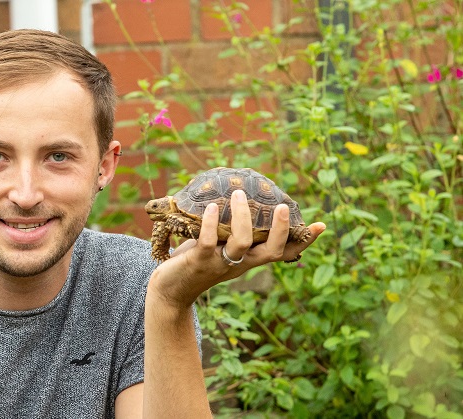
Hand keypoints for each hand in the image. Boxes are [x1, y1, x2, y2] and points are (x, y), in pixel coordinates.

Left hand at [149, 189, 325, 309]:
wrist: (169, 291)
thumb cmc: (196, 263)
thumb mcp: (221, 247)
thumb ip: (233, 231)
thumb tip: (241, 201)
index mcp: (250, 260)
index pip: (283, 253)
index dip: (303, 242)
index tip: (321, 226)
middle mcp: (240, 264)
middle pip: (270, 251)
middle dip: (280, 230)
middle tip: (283, 207)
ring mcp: (220, 263)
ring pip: (241, 243)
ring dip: (242, 217)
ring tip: (239, 195)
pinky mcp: (198, 262)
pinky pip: (208, 242)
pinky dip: (211, 223)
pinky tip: (212, 207)